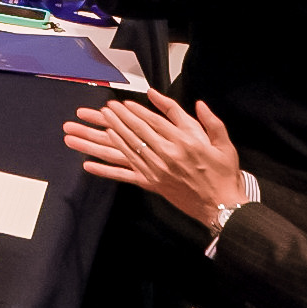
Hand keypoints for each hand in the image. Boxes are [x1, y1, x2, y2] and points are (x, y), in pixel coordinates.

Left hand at [62, 94, 242, 230]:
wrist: (222, 205)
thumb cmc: (223, 171)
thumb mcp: (222, 143)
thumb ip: (208, 120)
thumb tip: (196, 102)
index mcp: (184, 142)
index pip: (154, 122)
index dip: (136, 112)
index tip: (121, 104)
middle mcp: (167, 155)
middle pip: (135, 133)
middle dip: (114, 120)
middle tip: (95, 110)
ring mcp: (156, 170)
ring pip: (124, 151)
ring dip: (102, 139)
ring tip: (84, 129)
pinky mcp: (151, 184)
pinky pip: (124, 175)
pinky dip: (105, 169)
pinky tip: (87, 163)